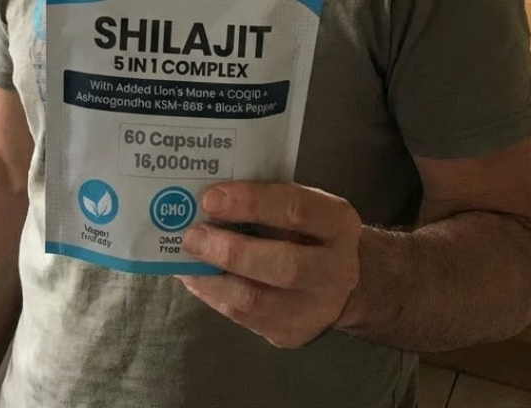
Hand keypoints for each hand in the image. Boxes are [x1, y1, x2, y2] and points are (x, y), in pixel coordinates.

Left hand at [177, 181, 361, 347]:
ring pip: (257, 300)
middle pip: (284, 265)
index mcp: (337, 223)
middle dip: (231, 251)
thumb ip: (266, 198)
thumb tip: (209, 196)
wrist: (344, 282)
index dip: (250, 203)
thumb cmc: (309, 230)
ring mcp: (315, 309)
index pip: (295, 209)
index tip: (210, 198)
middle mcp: (335, 269)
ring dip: (213, 278)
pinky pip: (245, 318)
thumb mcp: (303, 204)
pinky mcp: (291, 334)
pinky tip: (195, 277)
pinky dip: (214, 295)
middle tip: (192, 236)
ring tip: (186, 258)